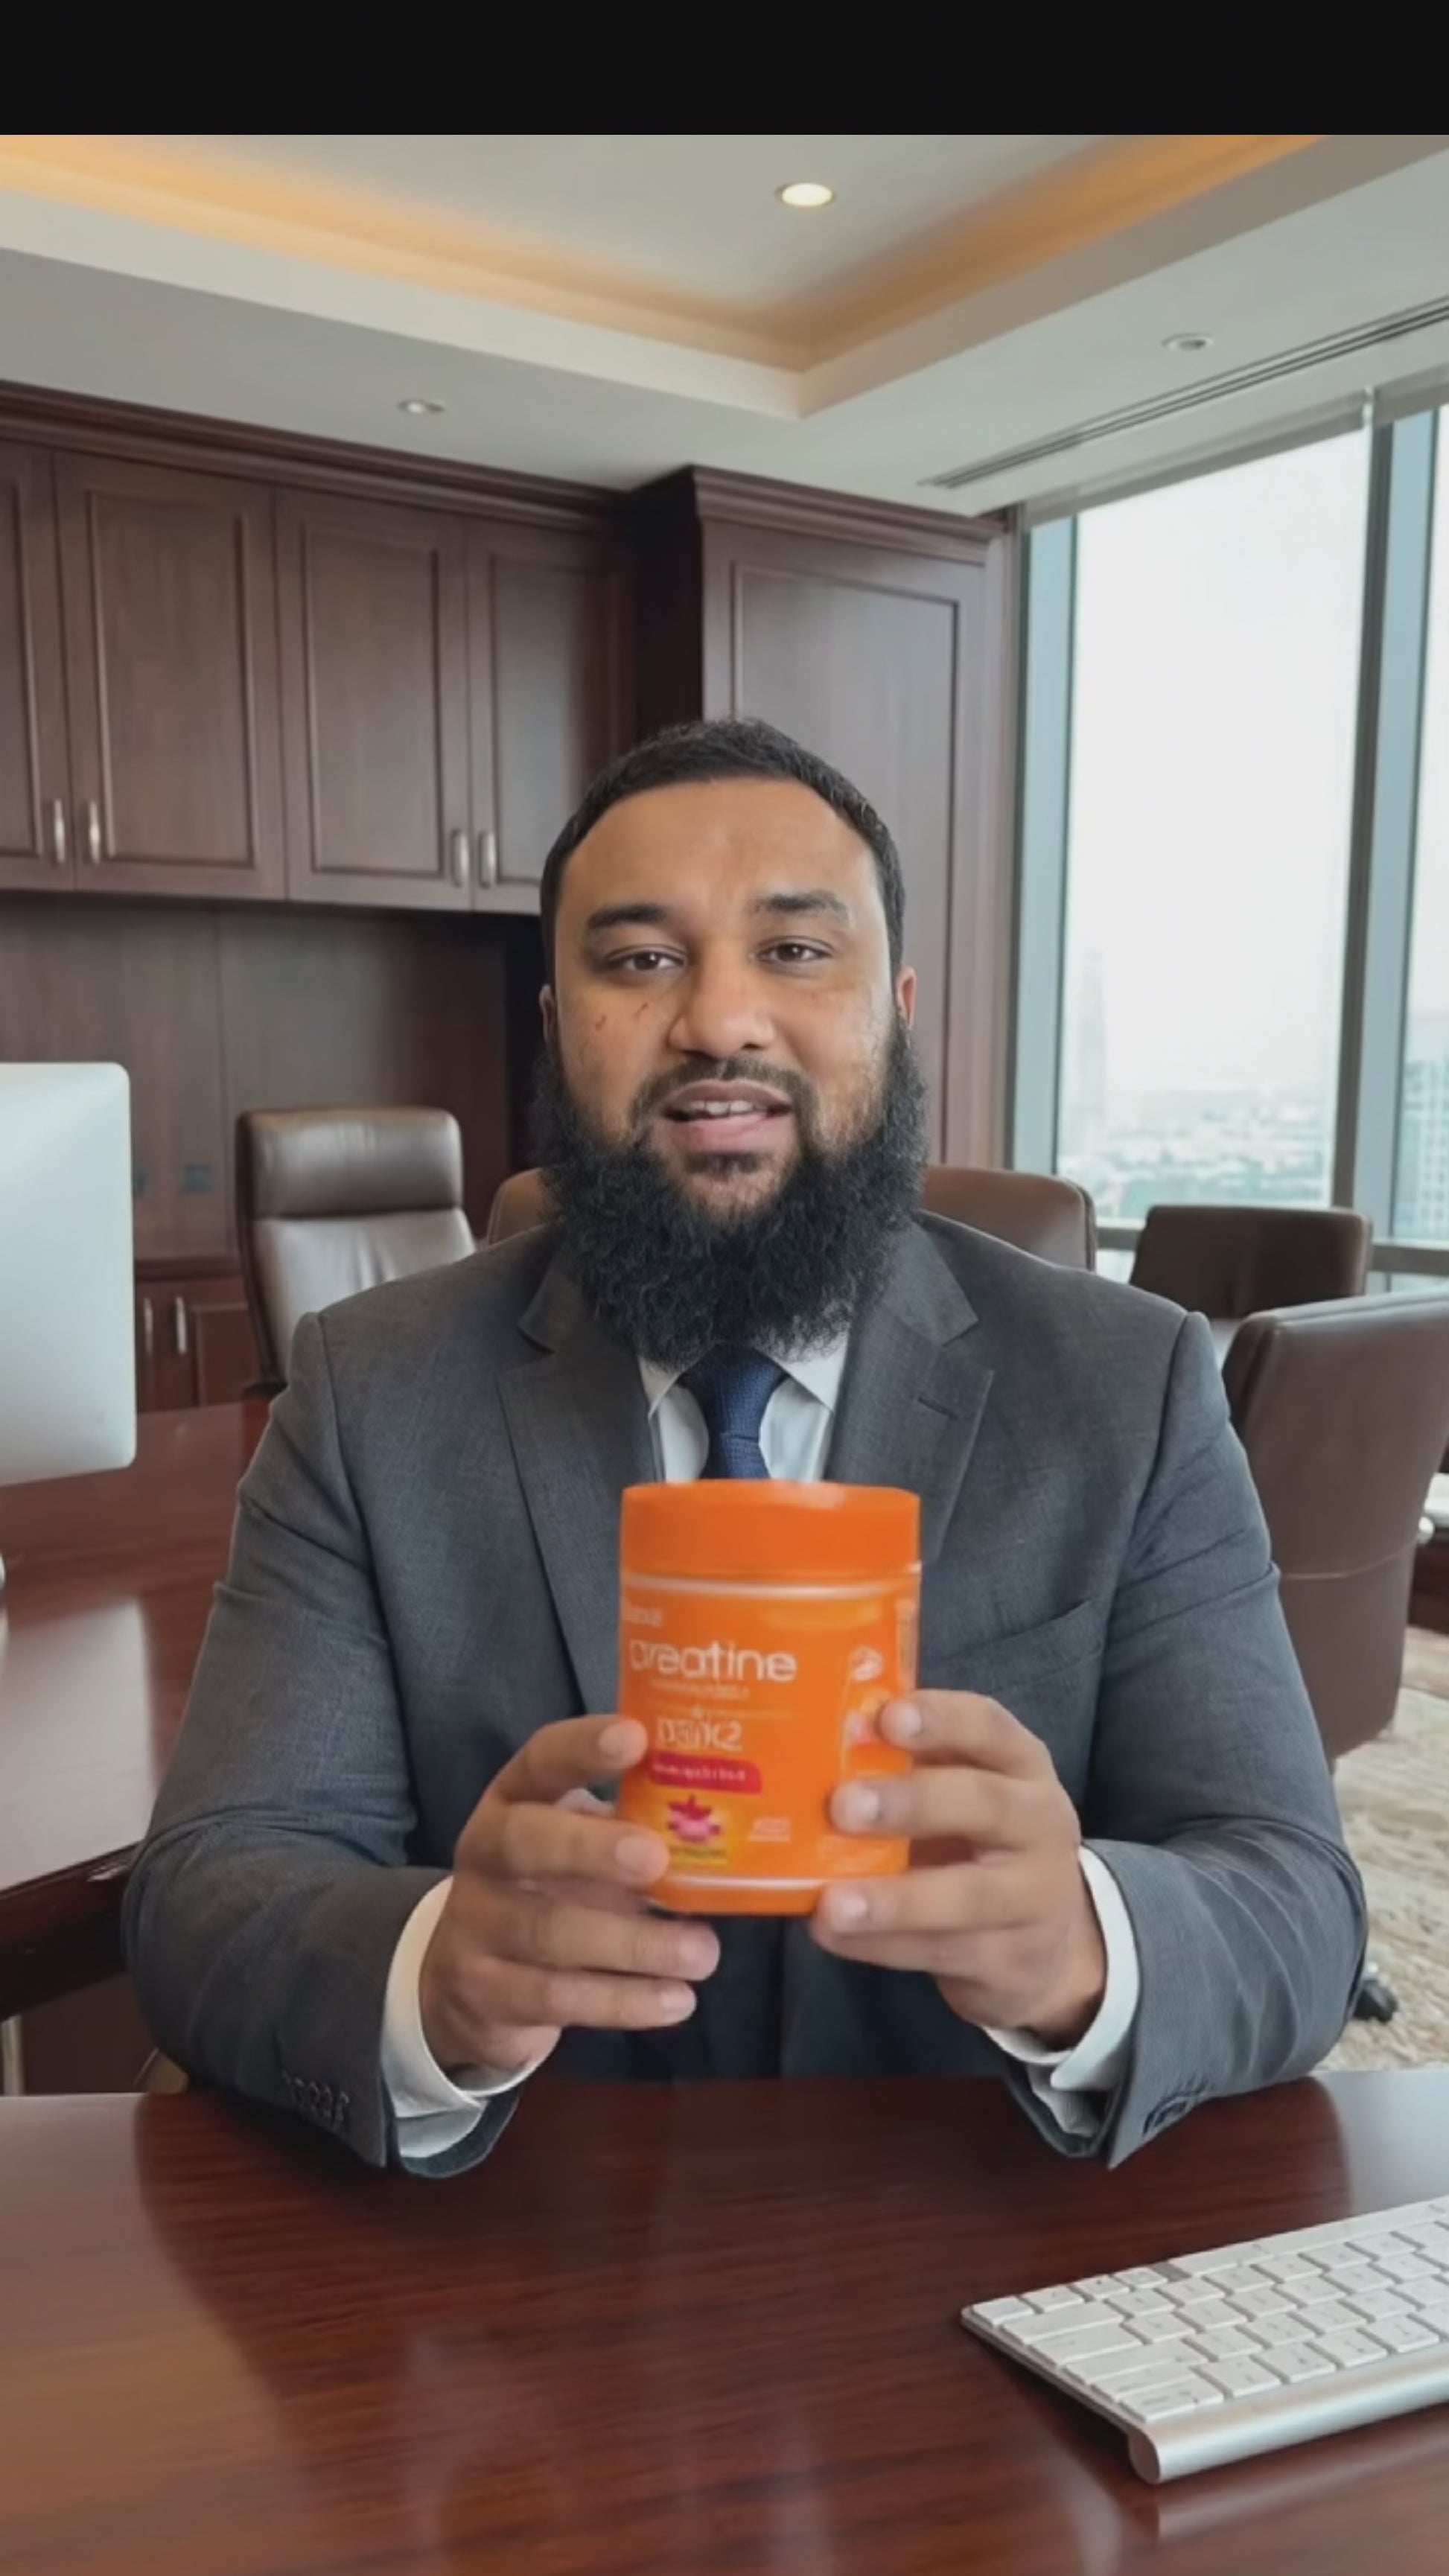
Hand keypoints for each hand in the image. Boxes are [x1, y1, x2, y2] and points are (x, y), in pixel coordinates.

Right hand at [418, 1716, 718, 2079]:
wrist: (467, 1979)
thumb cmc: (551, 1887)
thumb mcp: (578, 1844)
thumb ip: (632, 1824)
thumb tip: (734, 1816)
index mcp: (513, 1800)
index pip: (539, 1761)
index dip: (582, 1748)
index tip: (635, 1736)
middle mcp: (485, 1855)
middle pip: (524, 1842)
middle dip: (590, 1848)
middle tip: (657, 1858)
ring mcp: (478, 1926)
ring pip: (549, 1933)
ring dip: (634, 1944)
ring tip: (704, 1952)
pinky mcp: (488, 1993)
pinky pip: (556, 1999)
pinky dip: (622, 2002)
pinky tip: (677, 2000)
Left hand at [809, 1692, 1105, 2044]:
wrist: (1046, 1942)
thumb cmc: (980, 1840)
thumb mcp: (962, 1788)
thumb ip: (908, 1759)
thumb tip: (827, 1732)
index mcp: (1022, 1766)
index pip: (990, 1728)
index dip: (941, 1720)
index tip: (886, 1718)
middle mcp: (1040, 1825)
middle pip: (986, 1805)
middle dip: (913, 1803)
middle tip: (842, 1806)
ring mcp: (1034, 1899)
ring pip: (967, 1897)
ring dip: (894, 1901)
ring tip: (831, 1904)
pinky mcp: (1012, 1961)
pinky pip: (942, 1952)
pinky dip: (882, 1946)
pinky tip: (832, 1934)